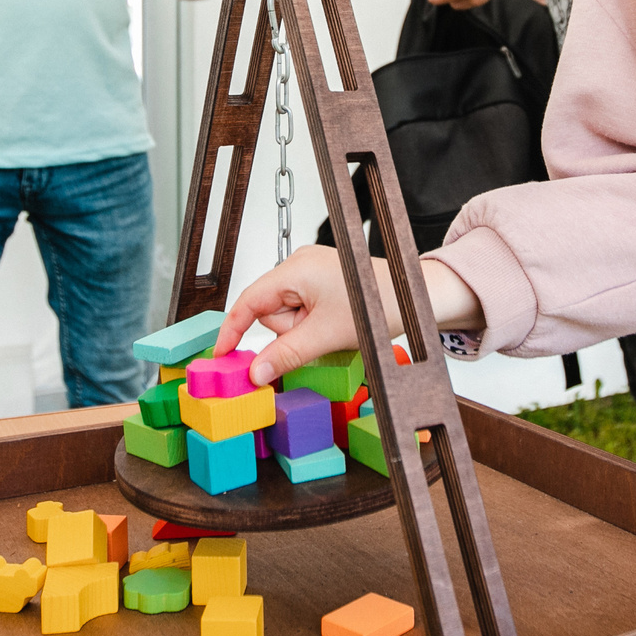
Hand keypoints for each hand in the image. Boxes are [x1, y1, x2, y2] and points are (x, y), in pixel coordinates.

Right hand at [216, 246, 367, 385]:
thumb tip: (257, 372)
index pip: (249, 301)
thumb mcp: (326, 336)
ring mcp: (310, 270)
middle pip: (269, 311)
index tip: (221, 355)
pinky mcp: (320, 280)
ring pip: (285, 313)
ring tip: (332, 325)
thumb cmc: (377, 306)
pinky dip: (310, 322)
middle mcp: (299, 264)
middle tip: (319, 334)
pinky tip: (332, 321)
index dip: (231, 329)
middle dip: (289, 331)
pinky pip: (300, 309)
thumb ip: (286, 354)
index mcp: (296, 269)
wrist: (413, 296)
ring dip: (303, 329)